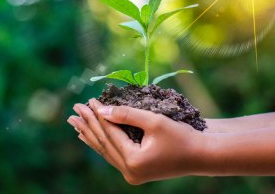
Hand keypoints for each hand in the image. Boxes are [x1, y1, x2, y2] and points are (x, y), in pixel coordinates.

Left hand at [68, 99, 205, 184]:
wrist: (201, 155)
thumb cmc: (181, 136)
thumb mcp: (154, 121)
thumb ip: (126, 115)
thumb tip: (101, 110)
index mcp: (133, 161)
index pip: (109, 134)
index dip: (98, 116)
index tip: (88, 101)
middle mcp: (129, 171)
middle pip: (103, 143)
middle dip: (88, 125)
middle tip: (74, 110)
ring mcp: (132, 173)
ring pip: (106, 151)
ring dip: (90, 135)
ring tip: (75, 124)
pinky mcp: (135, 171)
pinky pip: (113, 155)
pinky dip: (101, 144)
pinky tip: (90, 137)